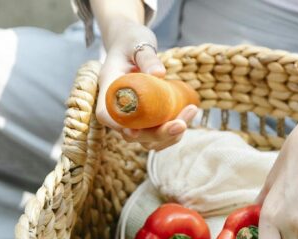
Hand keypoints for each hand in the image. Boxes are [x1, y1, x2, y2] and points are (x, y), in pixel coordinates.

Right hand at [95, 19, 197, 149]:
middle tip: (181, 124)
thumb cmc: (132, 41)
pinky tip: (189, 112)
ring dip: (171, 135)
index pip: (106, 115)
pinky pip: (159, 134)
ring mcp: (133, 116)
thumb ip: (147, 57)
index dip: (119, 127)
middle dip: (158, 134)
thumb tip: (159, 74)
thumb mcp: (138, 43)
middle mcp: (119, 108)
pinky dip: (174, 131)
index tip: (136, 131)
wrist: (132, 44)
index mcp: (109, 89)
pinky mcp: (146, 119)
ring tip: (191, 111)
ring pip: (147, 139)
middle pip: (131, 134)